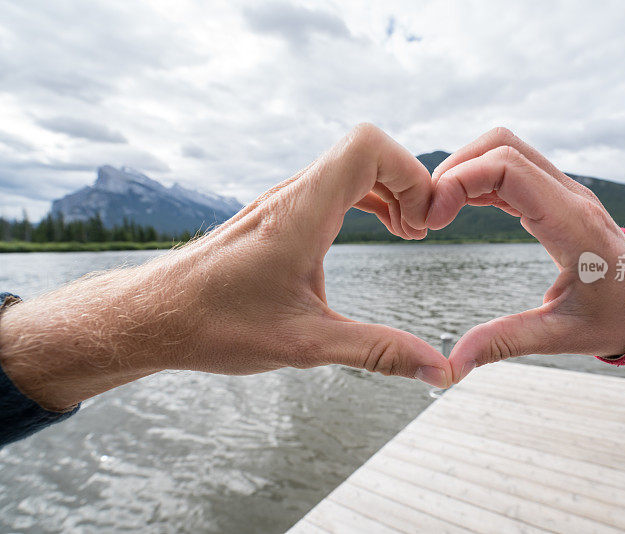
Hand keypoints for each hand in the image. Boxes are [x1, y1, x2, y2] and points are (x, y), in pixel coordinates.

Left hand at [0, 124, 451, 411]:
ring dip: (388, 192)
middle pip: (367, 151)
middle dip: (408, 184)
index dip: (410, 173)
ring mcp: (283, 200)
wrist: (154, 316)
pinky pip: (333, 184)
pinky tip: (374, 233)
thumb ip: (378, 352)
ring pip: (350, 166)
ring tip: (405, 234)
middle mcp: (292, 195)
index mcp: (302, 214)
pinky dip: (366, 199)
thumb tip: (438, 371)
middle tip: (419, 232)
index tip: (422, 223)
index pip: (368, 146)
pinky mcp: (277, 213)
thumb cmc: (217, 326)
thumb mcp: (307, 345)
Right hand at [426, 128, 624, 381]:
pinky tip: (456, 209)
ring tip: (436, 211)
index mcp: (574, 224)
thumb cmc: (614, 317)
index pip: (509, 169)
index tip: (433, 221)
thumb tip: (450, 366)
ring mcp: (563, 189)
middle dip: (454, 170)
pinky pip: (509, 168)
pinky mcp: (554, 194)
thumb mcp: (561, 336)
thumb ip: (504, 343)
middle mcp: (569, 195)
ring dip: (463, 170)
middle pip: (501, 144)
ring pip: (503, 148)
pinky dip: (477, 179)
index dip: (460, 182)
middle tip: (427, 214)